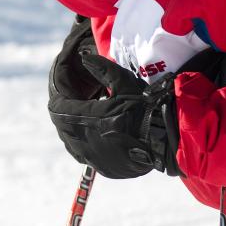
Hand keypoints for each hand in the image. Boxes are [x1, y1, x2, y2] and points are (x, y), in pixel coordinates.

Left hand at [48, 46, 180, 177]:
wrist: (169, 138)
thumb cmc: (146, 108)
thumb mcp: (124, 82)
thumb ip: (101, 69)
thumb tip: (83, 57)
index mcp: (87, 120)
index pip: (56, 108)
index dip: (58, 98)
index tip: (64, 90)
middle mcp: (85, 142)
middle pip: (61, 125)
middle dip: (64, 112)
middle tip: (74, 101)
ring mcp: (94, 158)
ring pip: (70, 142)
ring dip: (72, 128)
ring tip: (84, 117)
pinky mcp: (104, 168)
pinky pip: (84, 155)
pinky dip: (84, 143)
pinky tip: (95, 134)